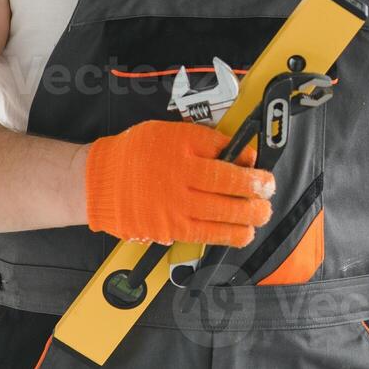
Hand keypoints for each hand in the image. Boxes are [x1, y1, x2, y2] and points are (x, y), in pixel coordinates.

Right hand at [83, 119, 274, 247]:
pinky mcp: (170, 229)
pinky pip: (207, 235)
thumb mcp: (170, 132)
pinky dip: (229, 236)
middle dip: (257, 189)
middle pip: (230, 184)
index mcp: (181, 148)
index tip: (257, 164)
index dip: (247, 160)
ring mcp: (176, 206)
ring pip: (223, 213)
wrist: (99, 181)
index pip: (224, 153)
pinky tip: (244, 233)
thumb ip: (203, 141)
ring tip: (262, 212)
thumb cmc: (134, 154)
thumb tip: (236, 154)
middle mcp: (181, 177)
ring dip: (250, 214)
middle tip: (269, 189)